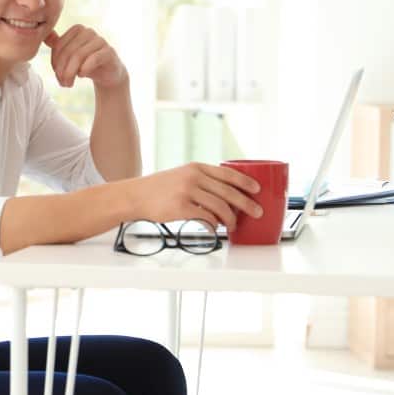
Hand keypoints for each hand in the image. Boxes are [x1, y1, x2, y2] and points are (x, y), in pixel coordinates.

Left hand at [44, 26, 127, 90]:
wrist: (108, 73)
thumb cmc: (86, 63)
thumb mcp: (70, 55)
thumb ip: (58, 45)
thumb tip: (44, 37)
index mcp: (77, 29)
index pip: (59, 45)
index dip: (55, 62)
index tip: (57, 75)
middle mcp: (88, 32)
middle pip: (68, 51)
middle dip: (62, 70)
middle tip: (62, 83)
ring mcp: (100, 40)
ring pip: (79, 55)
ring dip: (71, 73)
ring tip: (69, 84)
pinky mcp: (109, 51)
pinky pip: (93, 59)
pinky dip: (85, 69)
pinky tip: (81, 76)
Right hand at [137, 162, 263, 231]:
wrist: (136, 196)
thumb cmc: (159, 188)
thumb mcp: (181, 175)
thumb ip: (201, 180)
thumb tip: (226, 194)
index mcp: (196, 167)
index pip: (227, 173)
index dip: (245, 182)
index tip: (257, 189)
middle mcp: (193, 177)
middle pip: (228, 191)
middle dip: (246, 204)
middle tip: (256, 212)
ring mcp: (187, 192)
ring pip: (220, 207)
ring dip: (230, 219)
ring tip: (232, 225)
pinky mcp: (181, 207)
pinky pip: (206, 218)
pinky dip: (214, 225)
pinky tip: (215, 228)